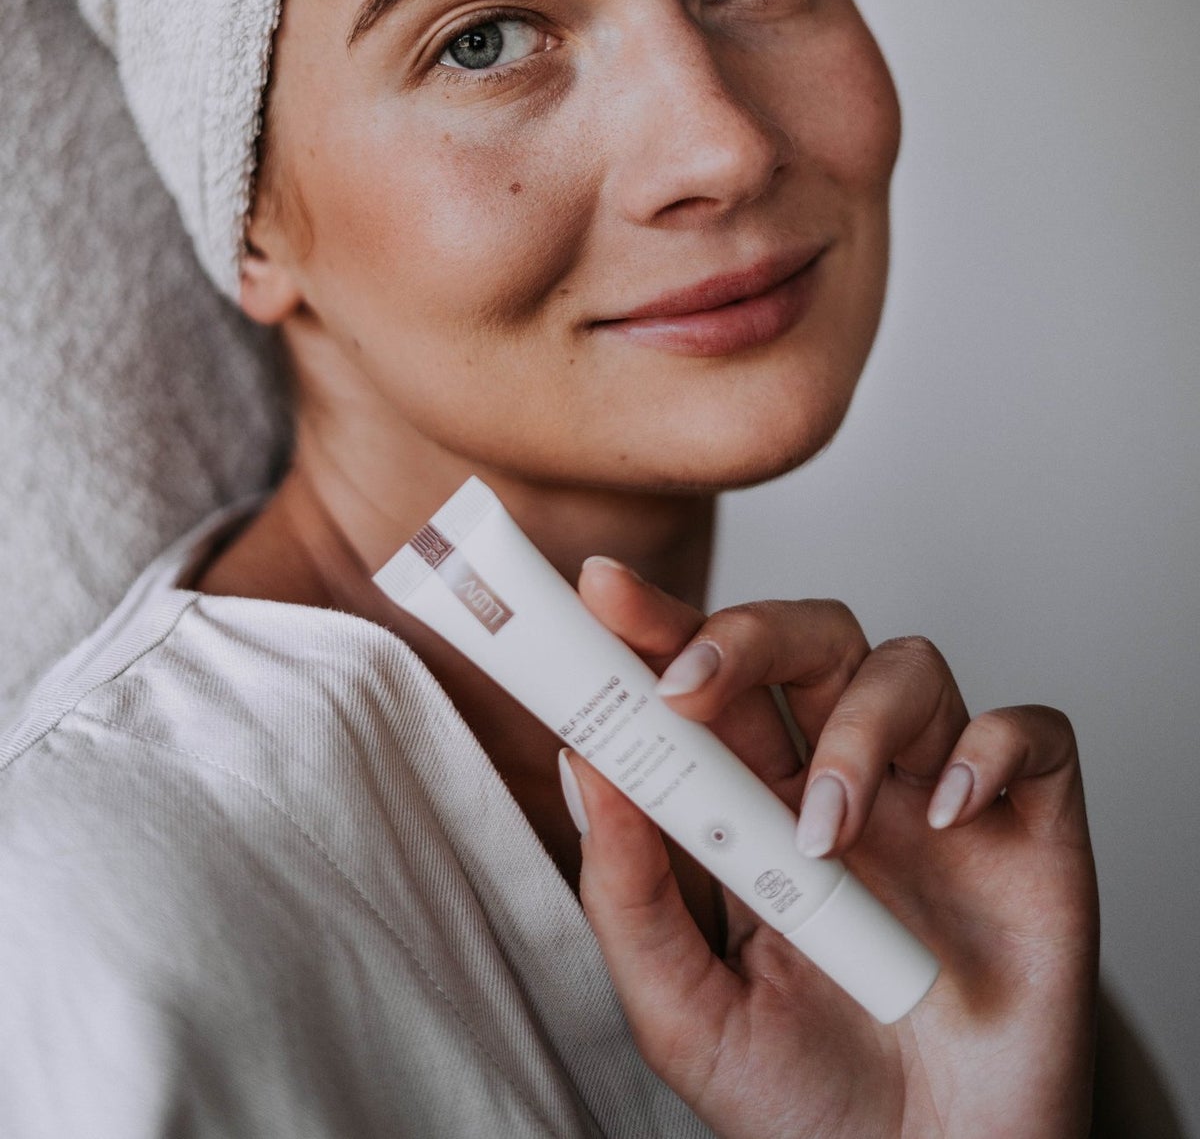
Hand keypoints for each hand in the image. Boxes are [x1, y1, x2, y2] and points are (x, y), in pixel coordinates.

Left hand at [563, 561, 1099, 1138]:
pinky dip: (989, 751)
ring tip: (826, 835)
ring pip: (908, 665)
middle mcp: (847, 779)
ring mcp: (937, 797)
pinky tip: (949, 817)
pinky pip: (1032, 732)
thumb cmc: (806, 1100)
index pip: (707, 682)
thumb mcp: (686, 1013)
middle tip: (688, 683)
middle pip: (808, 637)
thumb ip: (630, 896)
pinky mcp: (1030, 829)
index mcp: (758, 805)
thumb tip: (584, 767)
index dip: (658, 625)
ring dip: (855, 728)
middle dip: (746, 632)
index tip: (601, 592)